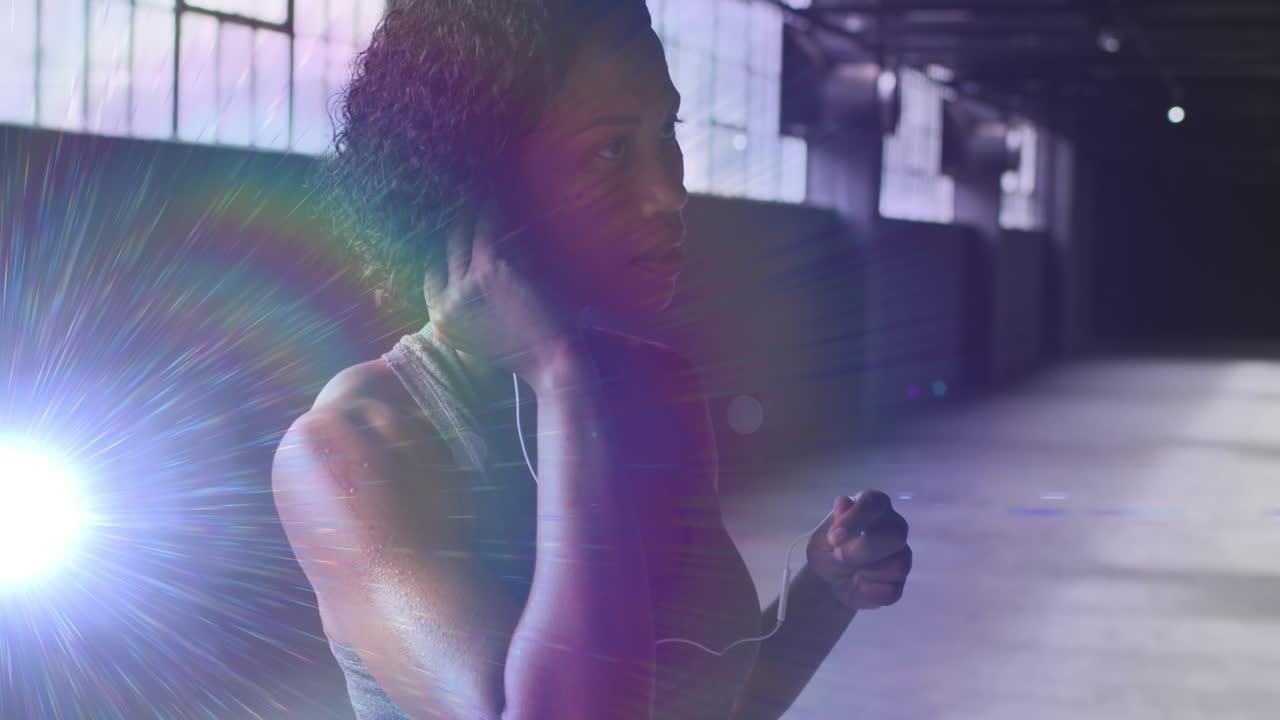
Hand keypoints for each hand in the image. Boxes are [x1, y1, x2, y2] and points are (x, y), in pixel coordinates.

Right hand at [423, 194, 583, 380]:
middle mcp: (446, 302)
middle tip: (462, 205)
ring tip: (477, 196)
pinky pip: (487, 229)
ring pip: (463, 236)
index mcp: (442, 321)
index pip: (432, 275)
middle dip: (455, 226)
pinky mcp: (491, 266)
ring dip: (471, 214)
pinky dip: (490, 212)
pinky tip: (493, 200)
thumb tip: (465, 275)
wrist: (552, 360)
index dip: (442, 251)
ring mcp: (466, 283)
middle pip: (446, 251)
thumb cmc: (526, 351)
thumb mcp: (482, 338)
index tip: (452, 233)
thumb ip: (467, 311)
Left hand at [805, 490, 911, 609]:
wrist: (828, 582)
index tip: (834, 537)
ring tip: (850, 572)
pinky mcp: (900, 583)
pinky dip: (867, 591)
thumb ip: (835, 524)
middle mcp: (893, 526)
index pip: (875, 502)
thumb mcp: (821, 539)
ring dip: (866, 572)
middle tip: (839, 556)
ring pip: (898, 565)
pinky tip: (857, 585)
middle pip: (896, 534)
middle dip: (865, 549)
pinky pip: (891, 590)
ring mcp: (901, 555)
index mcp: (873, 507)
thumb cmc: (827, 551)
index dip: (856, 518)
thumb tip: (845, 502)